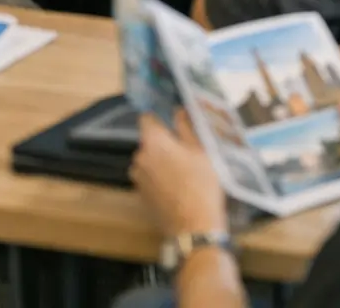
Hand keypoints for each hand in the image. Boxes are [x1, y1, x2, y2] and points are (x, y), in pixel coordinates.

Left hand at [131, 111, 227, 235]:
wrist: (194, 229)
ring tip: (181, 173)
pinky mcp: (140, 195)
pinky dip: (157, 178)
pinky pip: (148, 178)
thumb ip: (186, 128)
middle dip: (163, 144)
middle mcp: (139, 156)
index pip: (146, 119)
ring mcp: (138, 178)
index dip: (158, 119)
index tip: (171, 125)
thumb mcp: (200, 152)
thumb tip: (178, 110)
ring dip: (159, 162)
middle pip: (148, 142)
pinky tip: (176, 188)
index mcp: (153, 141)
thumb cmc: (201, 185)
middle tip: (184, 152)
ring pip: (148, 161)